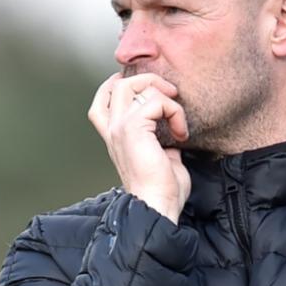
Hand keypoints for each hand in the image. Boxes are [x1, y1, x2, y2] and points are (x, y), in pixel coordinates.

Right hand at [87, 72, 191, 221]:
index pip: (105, 97)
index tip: (150, 87)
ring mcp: (119, 127)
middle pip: (118, 84)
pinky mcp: (132, 128)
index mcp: (115, 136)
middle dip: (148, 80)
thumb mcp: (160, 155)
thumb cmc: (161, 188)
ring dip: (165, 97)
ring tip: (177, 120)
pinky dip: (175, 112)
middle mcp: (112, 129)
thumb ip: (159, 137)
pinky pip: (156, 101)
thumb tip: (172, 129)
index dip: (123, 84)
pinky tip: (180, 133)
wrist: (157, 205)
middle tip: (170, 95)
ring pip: (136, 86)